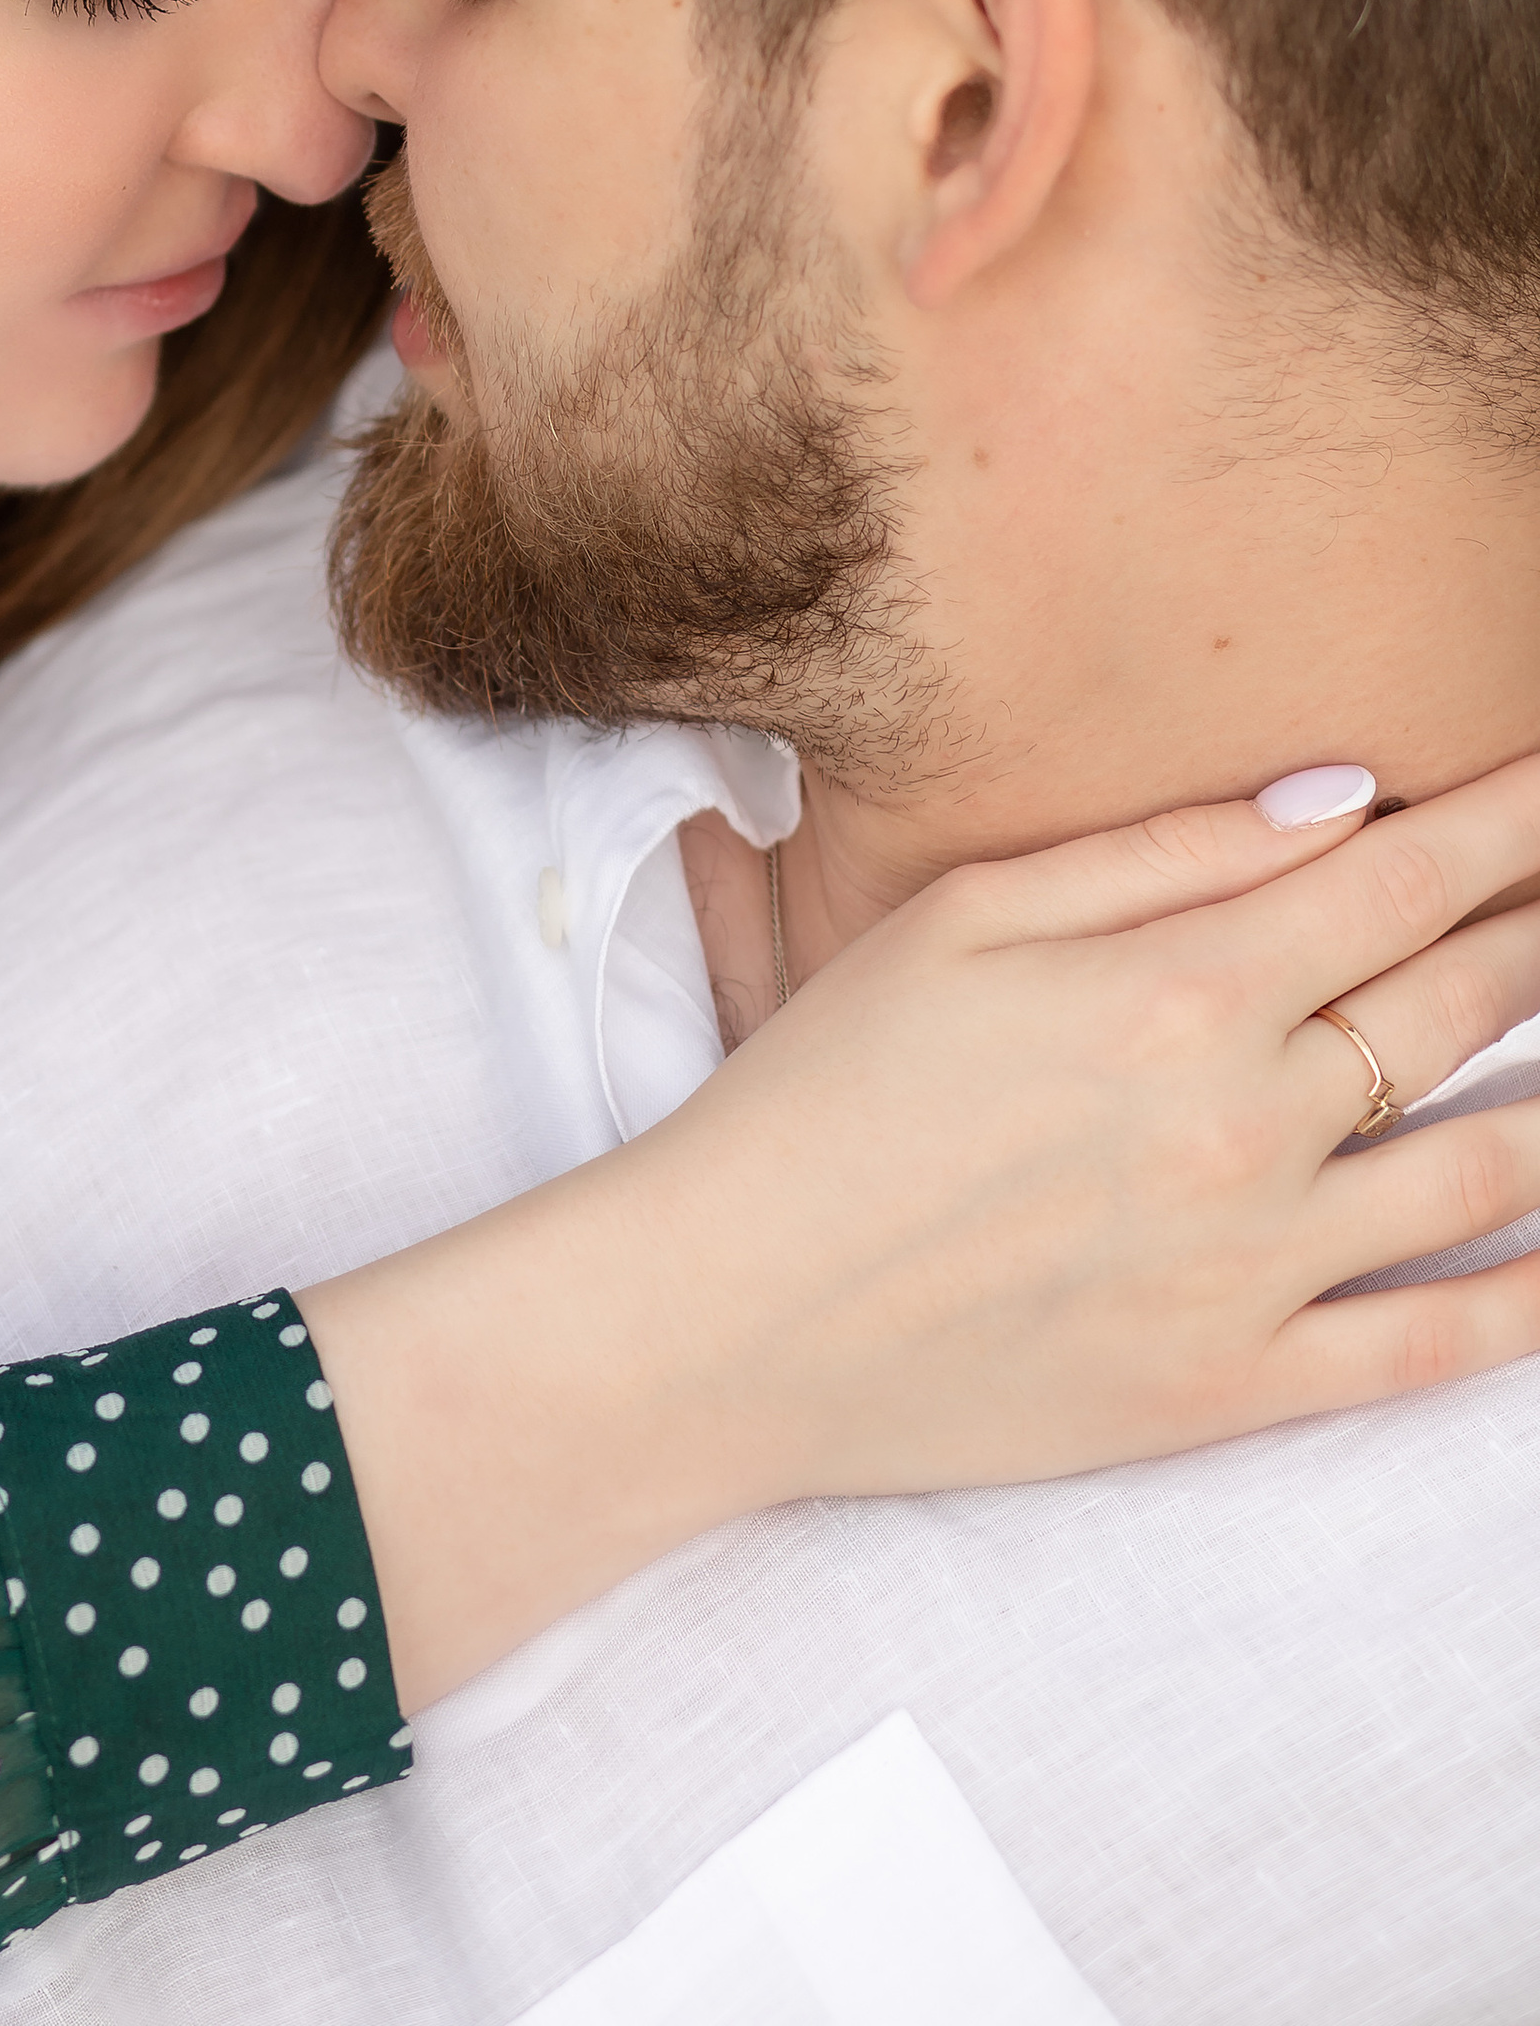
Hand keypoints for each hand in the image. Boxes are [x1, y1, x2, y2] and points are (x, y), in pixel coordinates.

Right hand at [300, 749, 1539, 1710]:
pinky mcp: (1236, 1389)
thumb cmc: (825, 1091)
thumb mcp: (963, 918)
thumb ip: (1161, 853)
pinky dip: (1530, 1297)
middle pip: (1465, 1002)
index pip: (1403, 878)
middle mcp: (1245, 1121)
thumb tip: (1337, 801)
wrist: (729, 1313)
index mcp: (1177, 986)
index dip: (1511, 823)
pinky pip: (1432, 1346)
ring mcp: (1255, 1266)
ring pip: (1488, 1167)